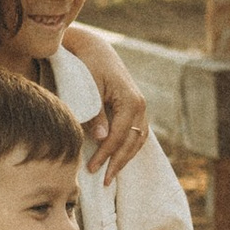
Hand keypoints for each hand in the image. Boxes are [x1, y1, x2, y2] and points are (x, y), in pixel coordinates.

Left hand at [64, 26, 148, 178]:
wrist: (95, 49)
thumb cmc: (89, 66)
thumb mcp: (89, 88)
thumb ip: (96, 113)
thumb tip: (101, 138)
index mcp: (131, 100)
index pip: (120, 135)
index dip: (106, 154)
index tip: (92, 168)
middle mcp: (140, 105)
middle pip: (132, 142)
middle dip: (117, 162)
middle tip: (103, 180)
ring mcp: (140, 107)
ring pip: (136, 140)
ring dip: (124, 158)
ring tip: (109, 175)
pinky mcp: (134, 109)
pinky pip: (135, 134)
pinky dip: (127, 148)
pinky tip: (116, 159)